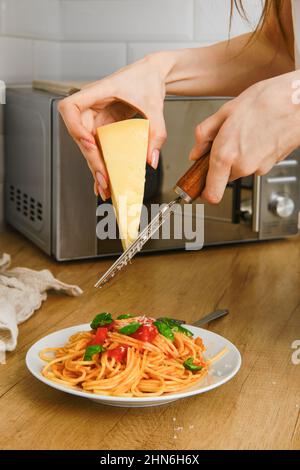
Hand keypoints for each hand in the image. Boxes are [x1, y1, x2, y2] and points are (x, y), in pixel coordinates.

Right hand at [58, 55, 167, 199]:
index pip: (70, 107)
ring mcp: (97, 118)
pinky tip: (103, 180)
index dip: (74, 126)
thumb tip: (151, 159)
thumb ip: (156, 131)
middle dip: (91, 158)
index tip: (88, 141)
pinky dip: (101, 164)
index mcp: (97, 92)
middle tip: (104, 178)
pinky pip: (99, 147)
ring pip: (89, 146)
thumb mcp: (155, 105)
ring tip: (104, 187)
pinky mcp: (105, 128)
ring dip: (95, 166)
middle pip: (80, 135)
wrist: (154, 75)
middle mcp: (92, 106)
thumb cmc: (148, 79)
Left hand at [189, 71, 299, 202]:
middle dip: (223, 162)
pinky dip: (254, 151)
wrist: (298, 101)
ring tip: (246, 131)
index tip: (200, 188)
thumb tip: (195, 152)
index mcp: (226, 155)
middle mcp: (243, 166)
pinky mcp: (272, 164)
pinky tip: (258, 133)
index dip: (204, 192)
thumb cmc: (266, 101)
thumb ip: (205, 135)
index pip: (211, 193)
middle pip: (225, 176)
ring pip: (241, 168)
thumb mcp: (226, 111)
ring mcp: (260, 167)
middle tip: (226, 140)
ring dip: (240, 155)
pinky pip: (256, 162)